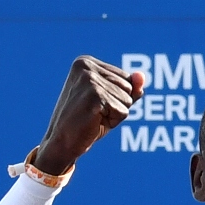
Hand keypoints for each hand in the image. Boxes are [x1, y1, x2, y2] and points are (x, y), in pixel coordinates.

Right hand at [34, 56, 144, 174]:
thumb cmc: (88, 121)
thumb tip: (142, 77)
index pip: (126, 79)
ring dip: (115, 114)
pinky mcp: (95, 95)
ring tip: (94, 116)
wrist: (63, 142)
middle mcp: (86, 65)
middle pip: (129, 87)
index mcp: (87, 62)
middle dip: (118, 106)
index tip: (96, 104)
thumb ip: (129, 88)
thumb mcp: (112, 102)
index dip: (117, 98)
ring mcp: (89, 79)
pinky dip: (113, 121)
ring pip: (128, 100)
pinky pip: (123, 111)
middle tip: (95, 112)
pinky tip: (94, 121)